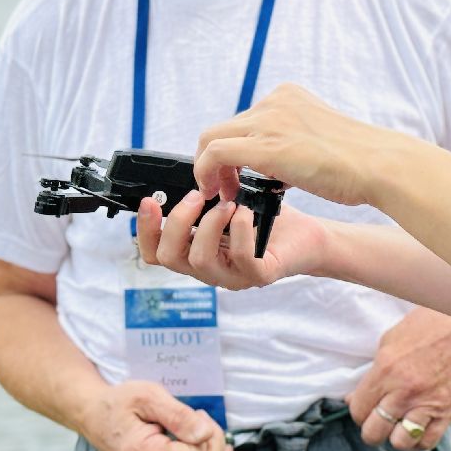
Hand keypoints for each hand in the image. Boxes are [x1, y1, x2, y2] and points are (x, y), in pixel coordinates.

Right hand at [78, 380, 234, 450]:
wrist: (94, 415)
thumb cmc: (119, 402)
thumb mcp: (148, 395)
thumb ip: (178, 415)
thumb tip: (205, 433)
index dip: (208, 437)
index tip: (198, 413)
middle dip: (216, 445)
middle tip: (203, 419)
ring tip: (206, 432)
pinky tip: (204, 444)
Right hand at [137, 192, 328, 289]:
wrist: (306, 234)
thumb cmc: (264, 218)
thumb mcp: (226, 202)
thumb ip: (202, 197)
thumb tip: (184, 173)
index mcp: (195, 249)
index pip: (154, 251)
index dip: (144, 229)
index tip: (149, 201)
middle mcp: (208, 267)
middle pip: (168, 257)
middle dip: (177, 222)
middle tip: (198, 195)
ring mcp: (232, 277)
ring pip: (199, 260)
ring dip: (210, 224)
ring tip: (229, 203)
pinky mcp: (259, 276)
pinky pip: (241, 260)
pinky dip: (240, 230)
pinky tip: (247, 212)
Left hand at [195, 83, 418, 206]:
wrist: (379, 165)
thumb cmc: (357, 162)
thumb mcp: (318, 138)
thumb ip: (291, 140)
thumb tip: (273, 161)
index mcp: (288, 95)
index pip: (245, 120)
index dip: (235, 149)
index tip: (238, 174)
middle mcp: (275, 101)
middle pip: (224, 127)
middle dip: (217, 160)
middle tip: (224, 188)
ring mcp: (269, 121)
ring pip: (211, 138)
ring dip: (209, 169)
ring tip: (222, 194)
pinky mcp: (266, 147)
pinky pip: (216, 154)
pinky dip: (208, 174)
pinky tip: (221, 195)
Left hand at [347, 307, 450, 450]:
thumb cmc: (428, 327)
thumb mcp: (390, 340)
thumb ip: (371, 372)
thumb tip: (353, 398)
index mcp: (386, 369)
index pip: (358, 409)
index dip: (358, 410)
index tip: (364, 406)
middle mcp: (405, 390)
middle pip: (374, 432)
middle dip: (371, 429)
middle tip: (378, 420)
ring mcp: (428, 403)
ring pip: (400, 442)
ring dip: (395, 437)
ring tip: (398, 425)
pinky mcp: (448, 411)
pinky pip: (427, 441)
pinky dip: (418, 440)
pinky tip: (417, 427)